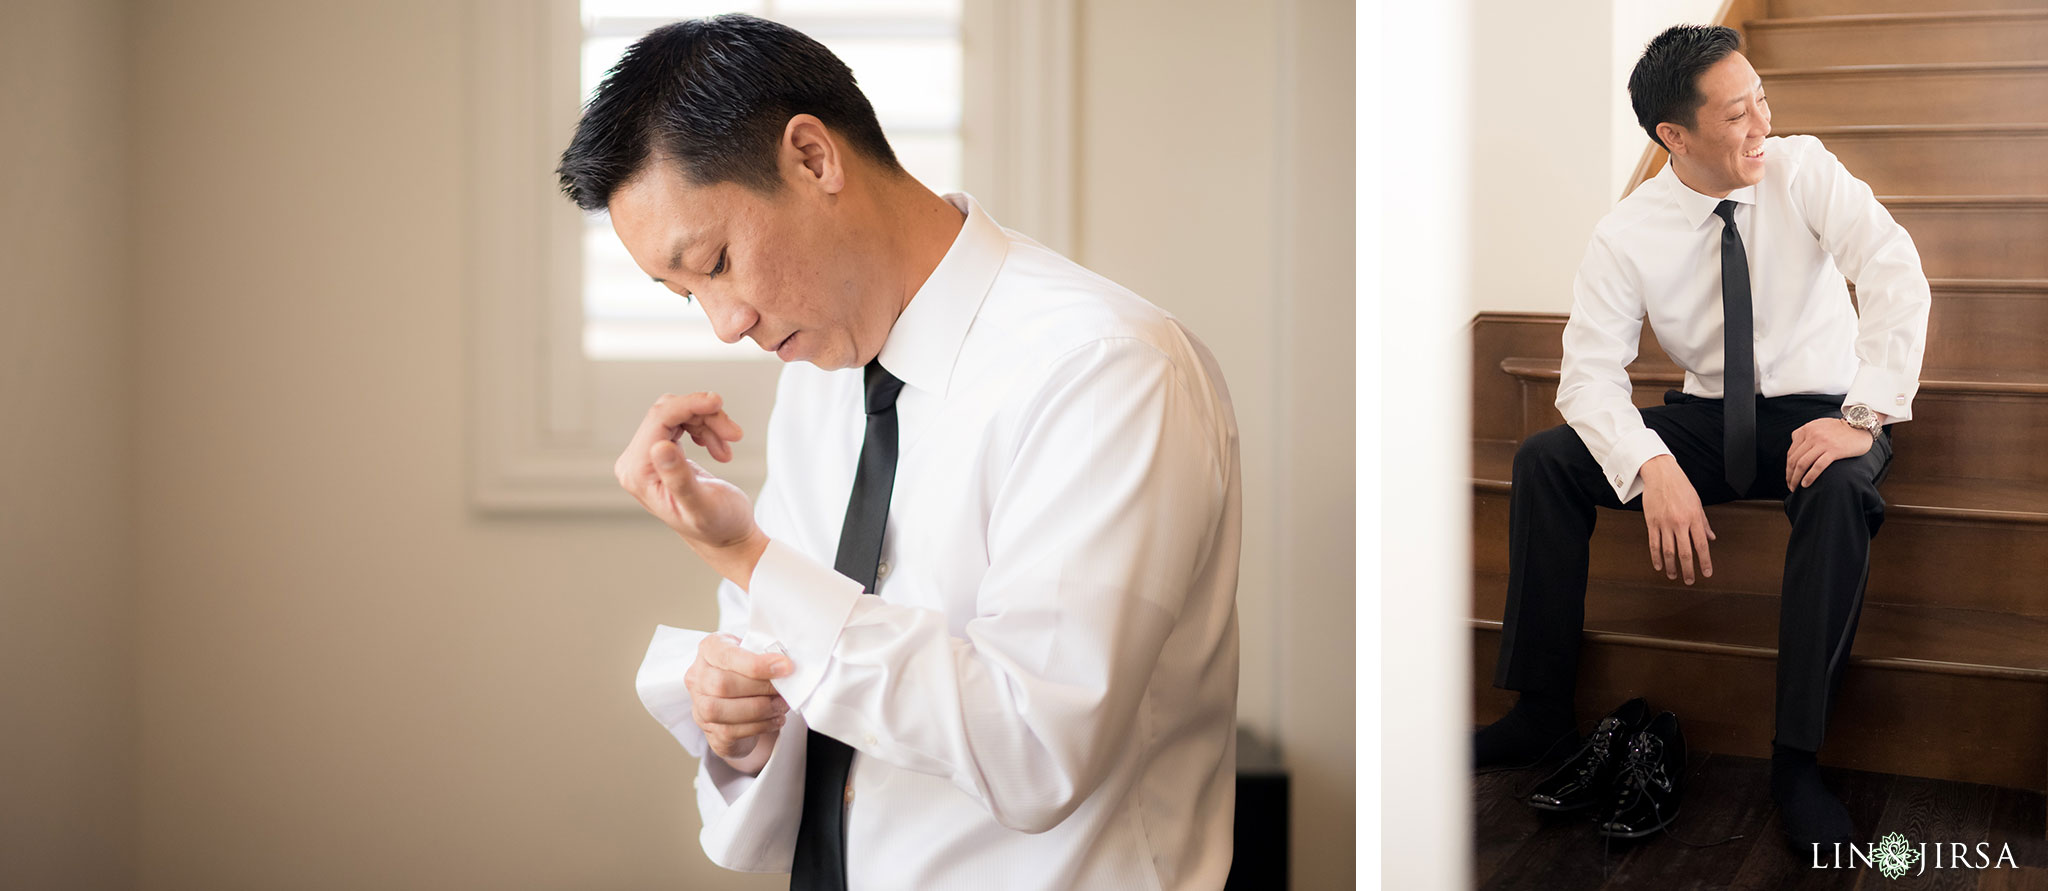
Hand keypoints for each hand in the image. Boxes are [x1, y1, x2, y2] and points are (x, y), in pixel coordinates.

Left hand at [616, 392, 764, 566]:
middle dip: (704, 417)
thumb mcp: (701, 505)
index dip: (689, 405)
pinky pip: (680, 422)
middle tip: (735, 434)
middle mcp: (635, 463)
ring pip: (677, 415)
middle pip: (667, 413)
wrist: (727, 537)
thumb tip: (659, 447)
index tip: (718, 402)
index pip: (659, 420)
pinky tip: (720, 449)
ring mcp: (647, 458)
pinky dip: (705, 429)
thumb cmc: (719, 526)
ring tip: (730, 445)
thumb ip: (679, 478)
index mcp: (638, 473)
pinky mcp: (661, 454)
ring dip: (709, 423)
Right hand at [686, 633, 793, 773]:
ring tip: (781, 705)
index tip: (785, 667)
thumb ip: (764, 655)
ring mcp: (699, 706)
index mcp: (709, 650)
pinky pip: (730, 731)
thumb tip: (786, 667)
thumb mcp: (754, 653)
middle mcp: (698, 677)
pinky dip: (759, 726)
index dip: (756, 664)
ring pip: (721, 710)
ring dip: (760, 709)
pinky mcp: (710, 731)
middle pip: (722, 685)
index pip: (727, 656)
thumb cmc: (748, 671)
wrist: (738, 697)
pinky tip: (775, 719)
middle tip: (784, 689)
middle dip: (760, 688)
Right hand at [1639, 455, 1714, 584]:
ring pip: (1668, 551)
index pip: (1701, 545)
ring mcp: (1664, 523)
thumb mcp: (1697, 504)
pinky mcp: (1651, 522)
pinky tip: (1659, 565)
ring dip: (1672, 566)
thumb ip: (1704, 523)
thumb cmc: (1680, 486)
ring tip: (1674, 576)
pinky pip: (1653, 543)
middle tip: (1689, 581)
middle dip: (1688, 569)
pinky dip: (1656, 556)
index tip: (1707, 573)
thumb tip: (1711, 538)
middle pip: (1685, 552)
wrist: (1661, 474)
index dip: (1705, 561)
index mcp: (1694, 518)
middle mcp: (1680, 522)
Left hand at [1785, 417, 1874, 489]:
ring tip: (1795, 488)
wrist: (1862, 426)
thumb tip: (1793, 444)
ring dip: (1796, 478)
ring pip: (1802, 464)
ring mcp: (1823, 442)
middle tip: (1790, 486)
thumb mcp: (1819, 425)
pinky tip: (1806, 484)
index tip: (1789, 477)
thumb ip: (1806, 434)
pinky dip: (1809, 477)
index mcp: (1806, 430)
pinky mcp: (1834, 450)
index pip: (1791, 452)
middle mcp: (1812, 435)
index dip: (1788, 468)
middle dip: (1790, 475)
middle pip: (1794, 459)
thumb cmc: (1840, 429)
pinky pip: (1817, 466)